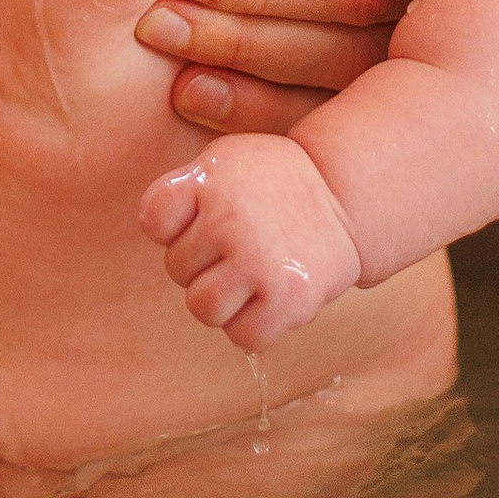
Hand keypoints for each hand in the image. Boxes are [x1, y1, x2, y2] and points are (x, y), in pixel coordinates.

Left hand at [138, 135, 362, 351]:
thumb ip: (183, 189)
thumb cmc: (272, 183)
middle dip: (201, 263)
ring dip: (221, 300)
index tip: (200, 218)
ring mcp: (259, 262)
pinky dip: (251, 326)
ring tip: (246, 277)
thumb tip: (158, 232)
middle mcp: (230, 220)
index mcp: (209, 181)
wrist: (345, 198)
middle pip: (176, 269)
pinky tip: (265, 299)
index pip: (153, 220)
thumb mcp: (223, 161)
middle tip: (235, 247)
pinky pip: (243, 336)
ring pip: (202, 308)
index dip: (172, 226)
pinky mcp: (288, 299)